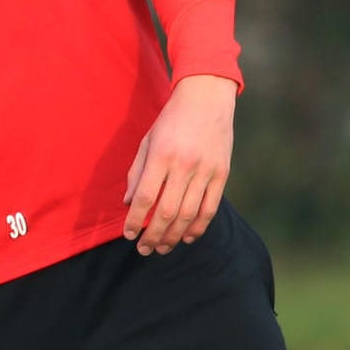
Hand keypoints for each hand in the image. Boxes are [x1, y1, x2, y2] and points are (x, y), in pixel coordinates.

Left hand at [122, 74, 236, 254]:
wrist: (206, 99)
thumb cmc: (171, 120)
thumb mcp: (147, 140)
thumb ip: (137, 173)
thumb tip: (128, 203)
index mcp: (161, 156)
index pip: (146, 197)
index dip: (135, 220)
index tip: (128, 235)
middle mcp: (184, 165)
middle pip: (167, 212)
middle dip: (154, 235)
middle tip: (144, 250)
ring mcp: (206, 171)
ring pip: (189, 214)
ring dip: (174, 236)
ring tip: (162, 248)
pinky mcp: (221, 174)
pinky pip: (210, 208)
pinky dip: (198, 227)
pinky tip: (188, 238)